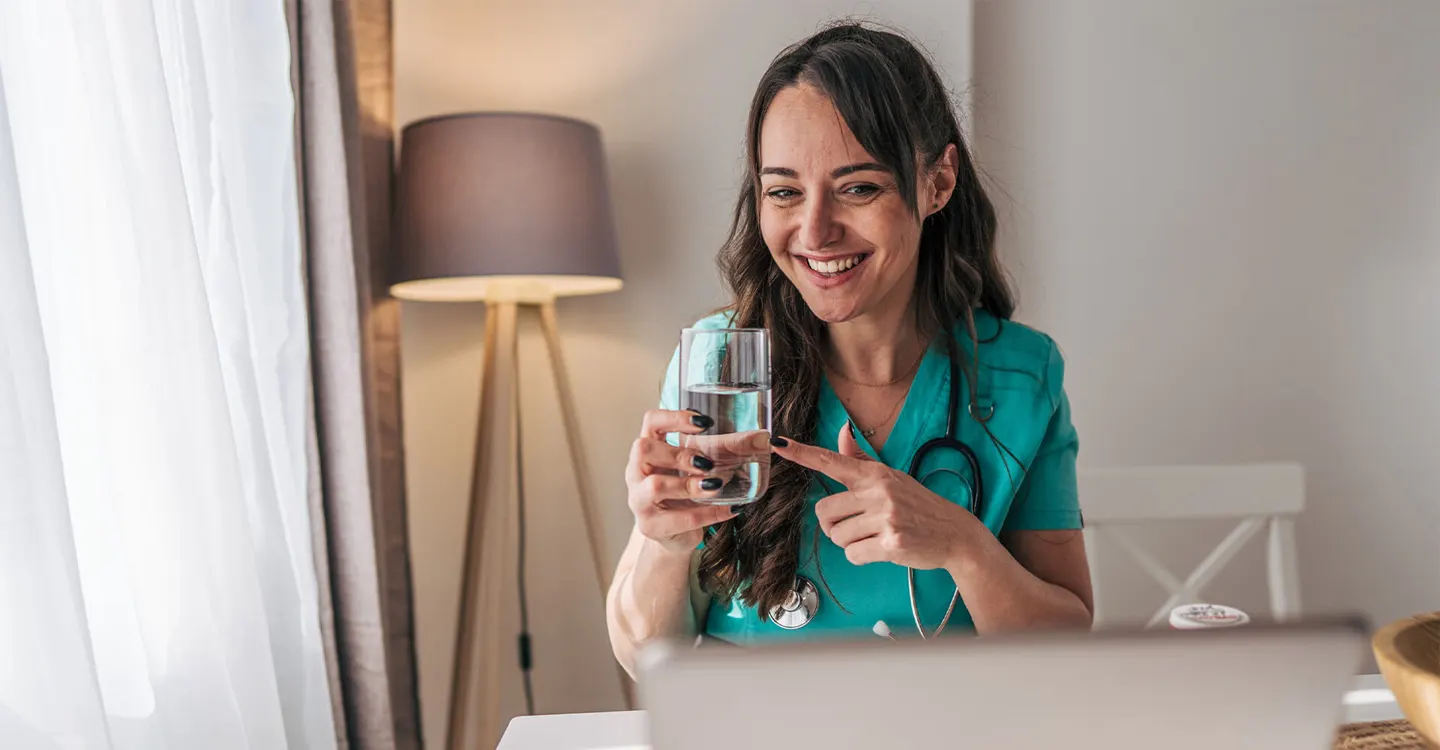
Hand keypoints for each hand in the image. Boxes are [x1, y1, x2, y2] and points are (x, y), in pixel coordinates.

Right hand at [626, 409, 740, 554]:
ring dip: (690, 484)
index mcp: (648, 451)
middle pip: (644, 449)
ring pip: (656, 485)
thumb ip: (724, 452)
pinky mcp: (650, 526)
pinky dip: (708, 513)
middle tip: (707, 462)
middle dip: (679, 453)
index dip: (674, 417)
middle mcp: (636, 472)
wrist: (674, 535)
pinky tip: (730, 509)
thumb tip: (765, 438)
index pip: (650, 422)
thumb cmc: (686, 493)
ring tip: (715, 486)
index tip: (705, 422)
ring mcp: (638, 500)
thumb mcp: (699, 469)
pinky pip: (678, 518)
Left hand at [770, 423, 982, 570]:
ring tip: (874, 537)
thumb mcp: (892, 477)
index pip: (831, 460)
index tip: (778, 442)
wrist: (954, 533)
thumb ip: (861, 460)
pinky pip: (853, 555)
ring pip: (837, 536)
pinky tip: (881, 550)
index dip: (801, 453)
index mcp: (875, 474)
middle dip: (833, 524)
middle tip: (856, 526)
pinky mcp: (892, 544)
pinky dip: (862, 557)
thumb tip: (842, 431)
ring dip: (849, 542)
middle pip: (824, 511)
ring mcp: (886, 518)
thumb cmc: (919, 505)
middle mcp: (879, 492)